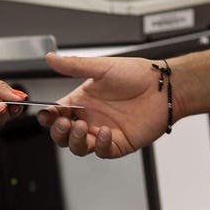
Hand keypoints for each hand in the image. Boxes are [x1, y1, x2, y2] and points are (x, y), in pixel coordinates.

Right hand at [36, 53, 170, 157]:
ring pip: (78, 146)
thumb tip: (51, 58)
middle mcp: (90, 118)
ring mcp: (102, 133)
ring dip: (75, 140)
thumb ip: (74, 66)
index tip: (46, 114)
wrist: (164, 87)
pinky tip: (104, 132)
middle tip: (65, 122)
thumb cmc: (137, 75)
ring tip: (80, 127)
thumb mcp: (102, 68)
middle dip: (58, 131)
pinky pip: (102, 151)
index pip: (57, 113)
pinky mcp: (118, 143)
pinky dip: (99, 145)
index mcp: (82, 101)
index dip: (48, 116)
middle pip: (63, 135)